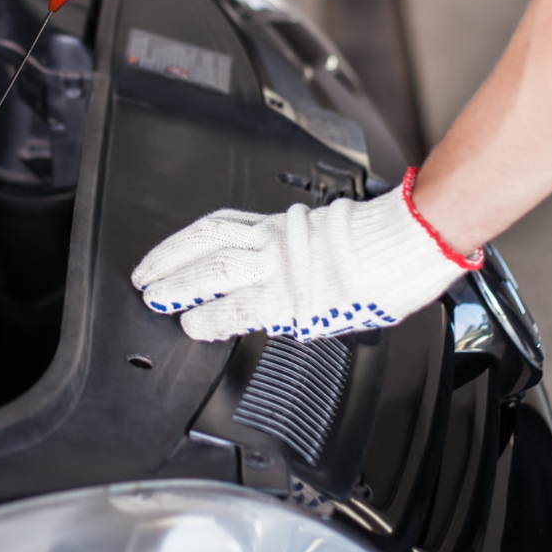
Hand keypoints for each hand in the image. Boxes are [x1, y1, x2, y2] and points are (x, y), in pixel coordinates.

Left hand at [130, 169, 482, 340]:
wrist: (408, 244)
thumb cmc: (383, 246)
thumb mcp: (328, 237)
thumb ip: (299, 252)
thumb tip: (287, 272)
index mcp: (281, 226)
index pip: (219, 228)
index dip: (185, 243)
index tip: (166, 256)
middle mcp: (274, 241)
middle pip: (205, 243)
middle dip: (169, 262)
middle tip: (144, 278)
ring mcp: (281, 267)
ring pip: (214, 269)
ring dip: (178, 286)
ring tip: (155, 299)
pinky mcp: (293, 297)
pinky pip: (242, 306)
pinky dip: (213, 316)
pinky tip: (194, 325)